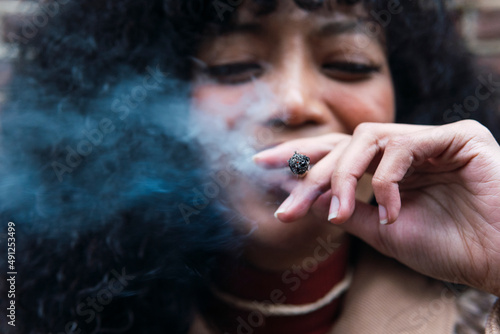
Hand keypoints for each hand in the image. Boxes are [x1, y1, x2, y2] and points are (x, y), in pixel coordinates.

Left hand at [253, 120, 499, 295]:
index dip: (299, 156)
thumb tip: (309, 197)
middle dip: (310, 172)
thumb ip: (348, 210)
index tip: (260, 164)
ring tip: (341, 216)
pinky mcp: (458, 137)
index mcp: (391, 168)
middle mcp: (407, 148)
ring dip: (344, 178)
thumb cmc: (448, 248)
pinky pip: (402, 147)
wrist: (498, 260)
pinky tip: (390, 210)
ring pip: (367, 139)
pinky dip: (386, 180)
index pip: (338, 151)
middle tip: (288, 206)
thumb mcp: (383, 232)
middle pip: (344, 142)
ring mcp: (431, 139)